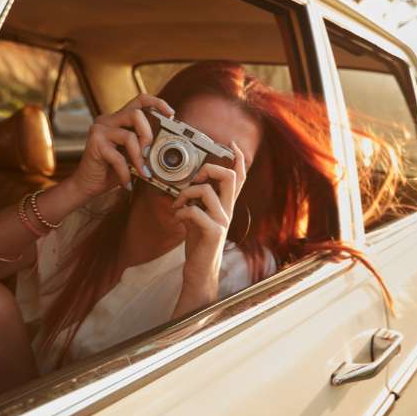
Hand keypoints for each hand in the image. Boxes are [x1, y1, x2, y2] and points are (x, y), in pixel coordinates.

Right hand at [67, 93, 173, 201]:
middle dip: (148, 136)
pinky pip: (119, 157)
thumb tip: (167, 147)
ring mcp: (100, 129)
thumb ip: (145, 147)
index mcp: (119, 118)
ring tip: (143, 173)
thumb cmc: (112, 170)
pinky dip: (126, 173)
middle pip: (136, 114)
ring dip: (139, 158)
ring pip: (129, 136)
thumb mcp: (133, 156)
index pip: (139, 100)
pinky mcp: (95, 143)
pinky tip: (128, 183)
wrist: (88, 185)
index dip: (157, 103)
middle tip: (149, 155)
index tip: (171, 114)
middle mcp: (108, 119)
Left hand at [171, 142, 247, 310]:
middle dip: (209, 169)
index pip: (239, 177)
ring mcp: (222, 221)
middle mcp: (228, 210)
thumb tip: (188, 184)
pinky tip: (178, 217)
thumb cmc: (198, 242)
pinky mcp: (213, 232)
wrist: (200, 270)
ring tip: (178, 204)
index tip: (232, 145)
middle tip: (196, 178)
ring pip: (207, 191)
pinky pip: (195, 212)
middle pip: (229, 177)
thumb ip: (198, 200)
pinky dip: (181, 211)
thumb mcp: (198, 216)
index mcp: (226, 205)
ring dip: (186, 193)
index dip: (238, 158)